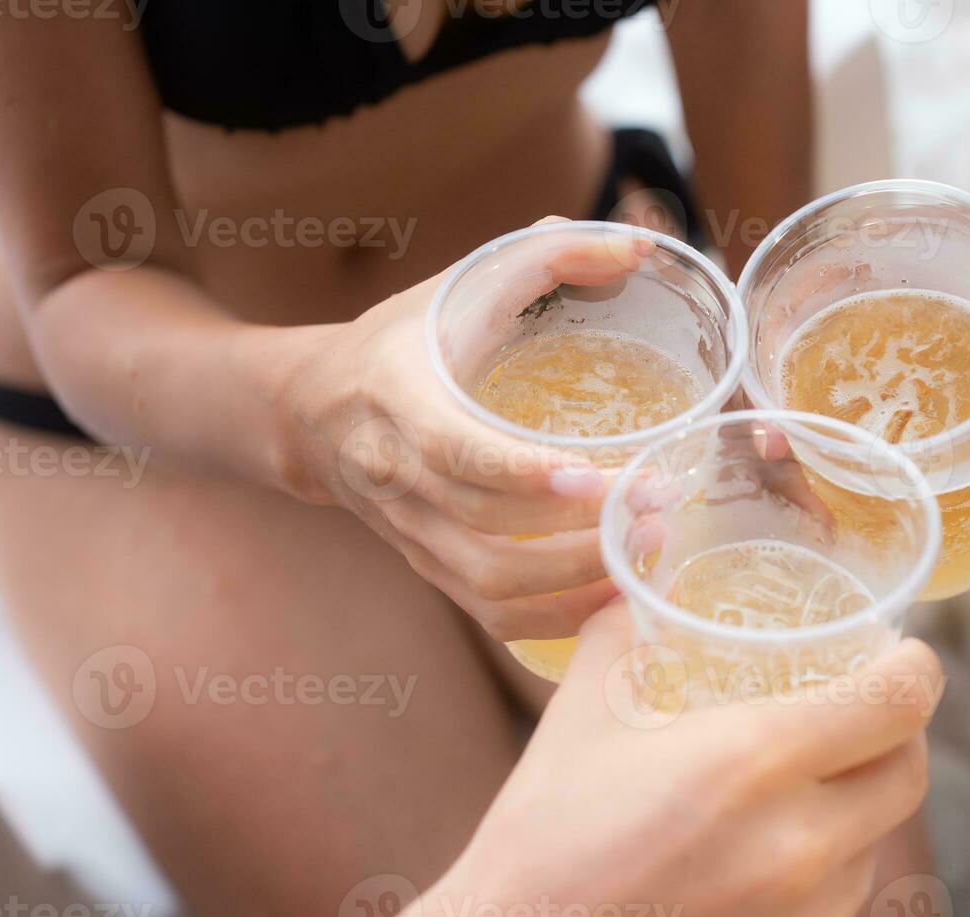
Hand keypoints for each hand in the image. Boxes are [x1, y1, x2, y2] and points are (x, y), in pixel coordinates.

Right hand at [279, 218, 649, 640]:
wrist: (311, 410)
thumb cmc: (405, 339)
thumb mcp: (462, 280)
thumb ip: (549, 252)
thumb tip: (640, 245)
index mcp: (396, 397)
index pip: (456, 451)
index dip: (524, 474)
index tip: (599, 476)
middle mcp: (393, 475)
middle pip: (486, 529)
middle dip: (579, 530)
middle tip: (658, 506)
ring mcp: (409, 532)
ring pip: (490, 586)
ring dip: (576, 581)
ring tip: (649, 548)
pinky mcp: (428, 569)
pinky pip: (492, 615)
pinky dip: (558, 618)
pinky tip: (618, 594)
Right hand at [343, 603, 944, 916]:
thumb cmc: (542, 835)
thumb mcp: (583, 712)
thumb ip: (632, 630)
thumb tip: (651, 573)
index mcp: (753, 761)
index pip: (898, 702)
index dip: (913, 669)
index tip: (902, 658)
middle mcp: (799, 846)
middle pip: (908, 776)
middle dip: (892, 739)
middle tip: (857, 722)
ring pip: (871, 851)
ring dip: (845, 822)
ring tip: (783, 810)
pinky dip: (823, 901)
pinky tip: (765, 888)